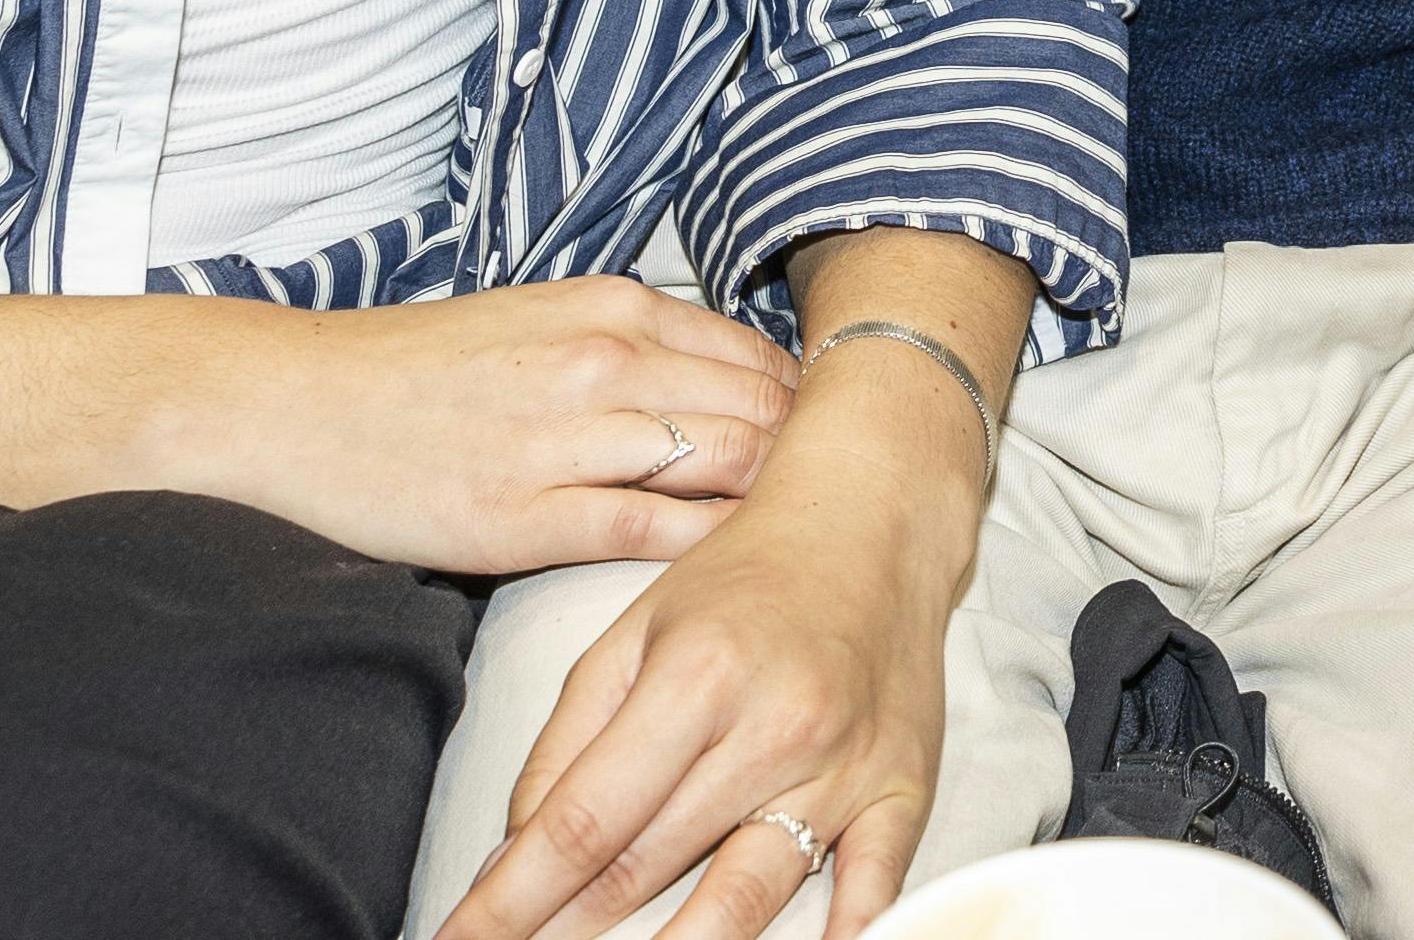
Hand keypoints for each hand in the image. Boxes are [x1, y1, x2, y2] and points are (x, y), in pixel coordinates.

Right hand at [234, 277, 801, 579]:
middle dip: (811, 458)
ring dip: (774, 504)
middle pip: (760, 410)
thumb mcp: (541, 318)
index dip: (808, 406)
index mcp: (613, 306)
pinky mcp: (525, 516)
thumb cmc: (417, 368)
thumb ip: (633, 340)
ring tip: (806, 543)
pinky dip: (707, 548)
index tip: (832, 445)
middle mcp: (605, 360)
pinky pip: (653, 531)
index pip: (759, 356)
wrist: (295, 403)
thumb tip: (726, 379)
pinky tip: (733, 570)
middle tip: (841, 503)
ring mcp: (567, 438)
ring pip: (724, 465)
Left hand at [440, 334, 992, 939]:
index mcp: (696, 677)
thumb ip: (567, 743)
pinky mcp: (903, 785)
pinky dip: (844, 933)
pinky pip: (874, 883)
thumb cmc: (746, 574)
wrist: (878, 515)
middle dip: (570, 929)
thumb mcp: (634, 632)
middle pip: (651, 866)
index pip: (583, 822)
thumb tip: (515, 853)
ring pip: (747, 895)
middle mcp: (774, 725)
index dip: (510, 900)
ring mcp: (844, 763)